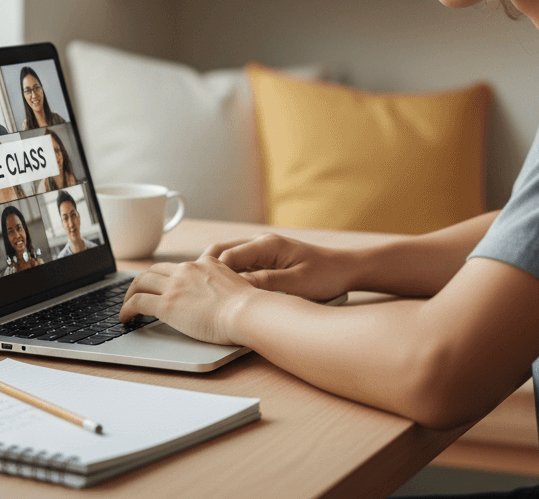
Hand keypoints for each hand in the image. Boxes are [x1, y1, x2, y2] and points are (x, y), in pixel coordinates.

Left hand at [119, 250, 255, 345]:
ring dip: (130, 294)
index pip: (176, 267)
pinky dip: (126, 309)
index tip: (159, 286)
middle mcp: (187, 269)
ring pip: (141, 282)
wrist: (245, 311)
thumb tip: (222, 298)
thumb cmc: (247, 307)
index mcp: (204, 264)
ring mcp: (176, 285)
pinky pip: (137, 302)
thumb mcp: (236, 285)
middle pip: (155, 270)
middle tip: (136, 294)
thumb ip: (223, 286)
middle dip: (142, 282)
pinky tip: (125, 318)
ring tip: (125, 307)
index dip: (164, 277)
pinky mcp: (167, 304)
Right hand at [206, 233, 354, 300]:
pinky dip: (232, 277)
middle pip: (224, 253)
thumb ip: (266, 283)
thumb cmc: (325, 275)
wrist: (345, 269)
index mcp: (267, 244)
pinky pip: (243, 266)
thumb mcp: (296, 283)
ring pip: (231, 260)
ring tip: (204, 294)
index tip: (200, 292)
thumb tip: (237, 289)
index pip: (228, 256)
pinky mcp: (268, 260)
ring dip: (219, 274)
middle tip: (193, 291)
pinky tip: (226, 294)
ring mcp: (265, 250)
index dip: (212, 273)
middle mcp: (263, 243)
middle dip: (208, 271)